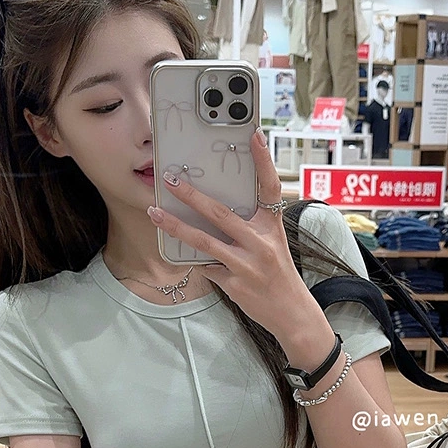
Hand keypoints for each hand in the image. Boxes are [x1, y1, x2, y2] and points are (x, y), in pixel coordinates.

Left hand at [147, 128, 320, 340]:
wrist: (291, 313)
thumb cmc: (279, 274)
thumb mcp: (273, 243)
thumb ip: (250, 226)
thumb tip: (215, 210)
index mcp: (272, 227)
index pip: (270, 187)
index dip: (263, 160)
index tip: (254, 135)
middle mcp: (260, 242)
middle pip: (220, 213)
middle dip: (191, 195)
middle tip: (170, 179)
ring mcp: (246, 264)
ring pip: (203, 241)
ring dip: (175, 226)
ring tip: (155, 213)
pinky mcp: (233, 284)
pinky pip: (206, 266)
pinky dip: (195, 261)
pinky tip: (185, 256)